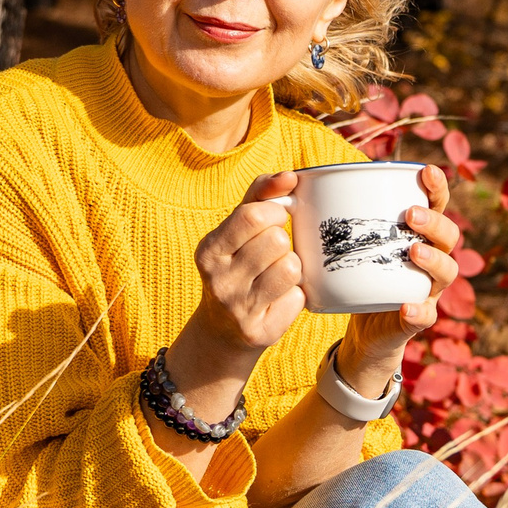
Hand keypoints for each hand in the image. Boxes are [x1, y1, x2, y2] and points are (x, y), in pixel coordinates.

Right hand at [169, 171, 305, 395]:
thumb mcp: (237, 229)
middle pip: (277, 241)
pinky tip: (277, 300)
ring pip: (291, 268)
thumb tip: (289, 175)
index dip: (275, 213)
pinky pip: (298, 298)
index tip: (275, 220)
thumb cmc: (237, 265)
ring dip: (292, 268)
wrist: (224, 329)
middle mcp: (218, 280)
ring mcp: (238, 308)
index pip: (252, 215)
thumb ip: (260, 195)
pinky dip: (294, 296)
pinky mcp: (259, 331)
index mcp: (209, 250)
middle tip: (272, 253)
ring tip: (276, 276)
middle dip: (283, 242)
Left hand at [340, 164, 462, 392]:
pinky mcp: (417, 318)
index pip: (436, 204)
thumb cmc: (358, 275)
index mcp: (418, 234)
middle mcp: (431, 258)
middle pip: (449, 235)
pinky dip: (419, 310)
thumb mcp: (348, 244)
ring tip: (414, 252)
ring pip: (448, 271)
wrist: (364, 328)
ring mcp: (428, 289)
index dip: (436, 187)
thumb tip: (289, 183)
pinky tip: (407, 306)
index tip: (425, 171)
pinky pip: (426, 315)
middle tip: (410, 215)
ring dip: (433, 259)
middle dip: (434, 222)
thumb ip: (331, 217)